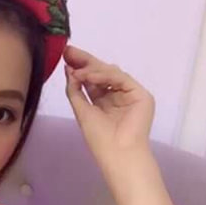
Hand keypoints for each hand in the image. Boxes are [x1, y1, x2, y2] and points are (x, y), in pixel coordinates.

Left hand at [63, 44, 155, 165]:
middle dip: (85, 61)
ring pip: (111, 74)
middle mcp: (117, 95)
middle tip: (69, 51)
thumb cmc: (99, 139)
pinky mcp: (141, 94)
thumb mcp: (82, 112)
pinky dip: (105, 76)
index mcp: (103, 102)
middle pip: (101, 73)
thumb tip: (69, 71)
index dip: (79, 68)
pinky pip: (121, 78)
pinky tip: (90, 76)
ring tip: (77, 70)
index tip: (65, 56)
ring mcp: (129, 94)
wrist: (118, 153)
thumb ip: (75, 91)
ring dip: (92, 69)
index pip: (91, 80)